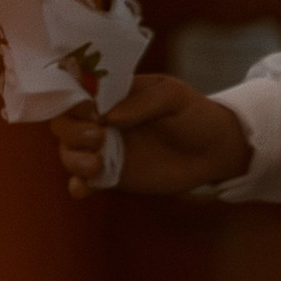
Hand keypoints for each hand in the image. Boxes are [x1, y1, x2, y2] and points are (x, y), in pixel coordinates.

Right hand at [53, 70, 252, 199]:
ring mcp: (105, 149)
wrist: (216, 151)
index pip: (76, 92)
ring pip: (69, 153)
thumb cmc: (196, 114)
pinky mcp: (112, 176)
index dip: (73, 101)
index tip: (90, 110)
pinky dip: (78, 186)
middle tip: (98, 137)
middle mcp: (103, 121)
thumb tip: (109, 117)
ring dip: (73, 158)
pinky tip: (85, 187)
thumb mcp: (175, 96)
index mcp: (114, 95)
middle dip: (71, 132)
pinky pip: (84, 181)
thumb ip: (144, 102)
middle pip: (64, 124)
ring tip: (97, 164)